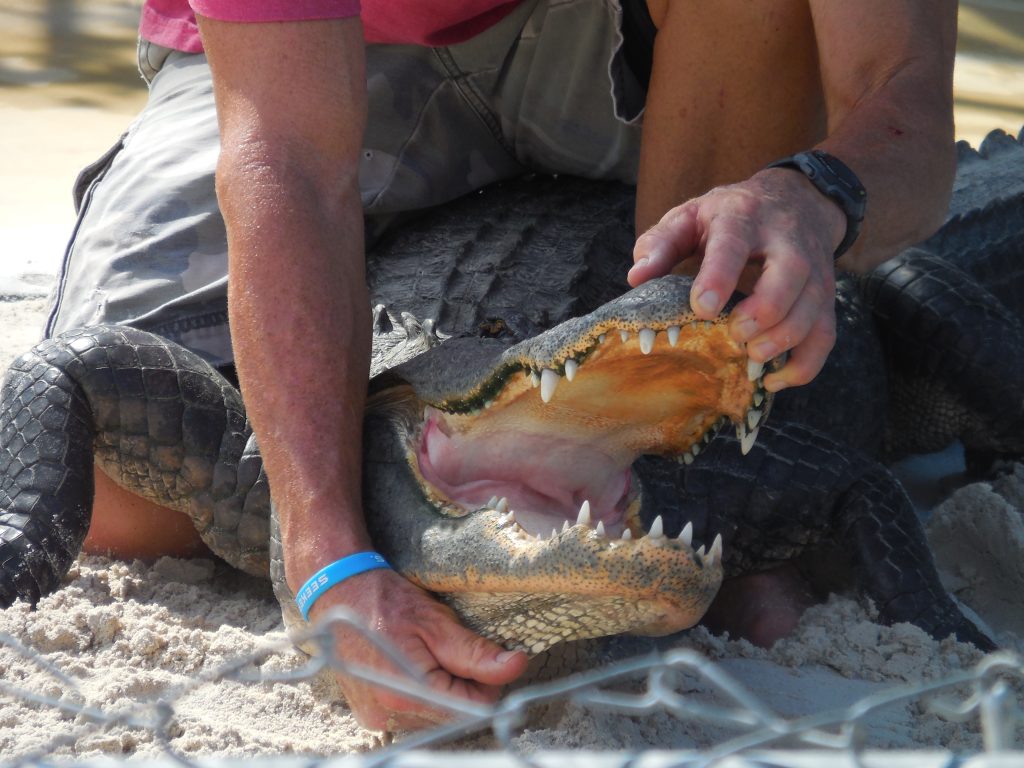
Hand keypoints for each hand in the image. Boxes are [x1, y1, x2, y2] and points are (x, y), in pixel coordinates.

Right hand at [307, 568, 528, 730]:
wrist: (337, 593)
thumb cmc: (385, 601)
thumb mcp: (436, 621)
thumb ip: (476, 652)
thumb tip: (516, 666)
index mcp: (407, 692)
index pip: (472, 709)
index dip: (488, 684)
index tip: (484, 658)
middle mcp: (389, 713)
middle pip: (452, 714)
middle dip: (464, 685)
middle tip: (452, 648)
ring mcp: (376, 717)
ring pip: (434, 715)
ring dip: (443, 690)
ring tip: (428, 653)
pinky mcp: (370, 714)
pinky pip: (412, 713)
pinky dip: (422, 693)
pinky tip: (413, 665)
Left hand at [627, 168, 845, 390]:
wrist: (797, 200)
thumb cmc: (730, 217)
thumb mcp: (690, 217)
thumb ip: (661, 244)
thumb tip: (637, 277)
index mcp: (742, 218)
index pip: (734, 244)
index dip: (720, 276)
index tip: (703, 308)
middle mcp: (785, 242)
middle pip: (790, 274)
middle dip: (765, 310)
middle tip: (736, 334)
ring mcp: (813, 269)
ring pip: (813, 306)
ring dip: (785, 339)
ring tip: (752, 357)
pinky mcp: (825, 297)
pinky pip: (825, 335)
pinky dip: (805, 364)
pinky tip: (773, 379)